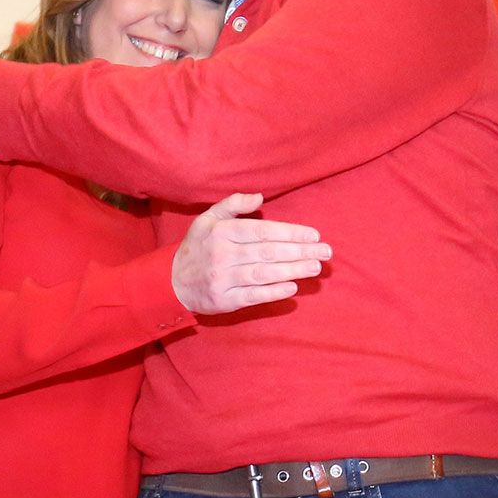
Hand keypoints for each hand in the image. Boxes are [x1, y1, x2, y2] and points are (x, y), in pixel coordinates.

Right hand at [171, 193, 331, 313]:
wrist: (172, 281)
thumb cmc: (197, 247)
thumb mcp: (208, 219)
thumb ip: (233, 204)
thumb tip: (259, 197)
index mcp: (222, 232)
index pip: (263, 231)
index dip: (290, 233)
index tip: (314, 235)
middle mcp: (223, 254)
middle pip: (268, 252)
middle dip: (300, 252)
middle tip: (325, 251)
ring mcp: (223, 279)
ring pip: (264, 274)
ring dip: (293, 271)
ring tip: (315, 267)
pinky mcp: (224, 300)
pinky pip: (253, 296)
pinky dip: (273, 292)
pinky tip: (292, 288)